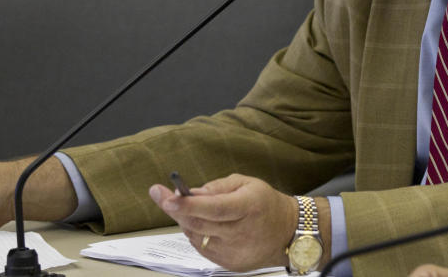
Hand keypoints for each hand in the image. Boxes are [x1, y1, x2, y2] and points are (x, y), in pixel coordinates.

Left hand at [148, 173, 299, 271]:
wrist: (286, 233)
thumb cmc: (264, 203)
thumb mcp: (245, 183)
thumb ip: (217, 187)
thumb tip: (191, 193)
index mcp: (248, 207)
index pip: (213, 208)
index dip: (187, 204)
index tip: (166, 196)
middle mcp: (242, 232)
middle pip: (199, 223)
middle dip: (176, 209)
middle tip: (161, 195)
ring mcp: (235, 252)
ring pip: (197, 236)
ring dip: (186, 221)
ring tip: (192, 209)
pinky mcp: (230, 264)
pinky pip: (202, 248)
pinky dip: (196, 234)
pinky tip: (204, 225)